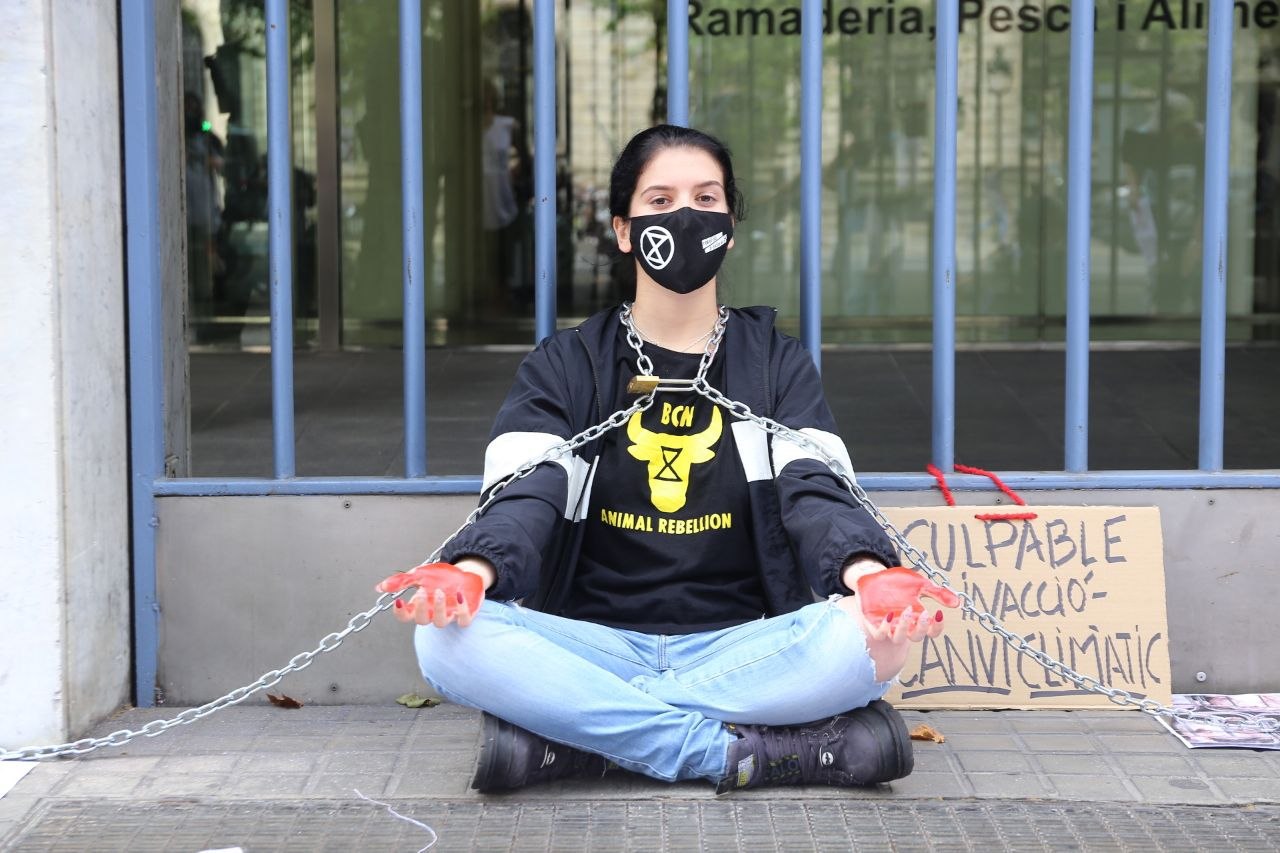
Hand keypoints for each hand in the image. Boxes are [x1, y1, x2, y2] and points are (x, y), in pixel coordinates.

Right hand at [375, 561, 486, 627]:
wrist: (464, 572)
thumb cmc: (440, 577)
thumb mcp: (419, 574)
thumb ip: (401, 581)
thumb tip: (379, 588)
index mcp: (419, 606)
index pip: (405, 617)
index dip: (400, 612)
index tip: (398, 600)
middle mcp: (432, 613)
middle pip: (421, 620)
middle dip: (420, 608)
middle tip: (421, 592)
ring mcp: (449, 615)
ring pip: (440, 622)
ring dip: (439, 609)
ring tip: (439, 592)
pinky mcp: (465, 614)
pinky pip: (463, 620)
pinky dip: (462, 610)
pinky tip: (460, 595)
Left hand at [841, 567, 960, 680]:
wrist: (875, 575)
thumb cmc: (899, 582)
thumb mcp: (921, 584)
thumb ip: (938, 593)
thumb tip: (958, 602)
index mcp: (918, 617)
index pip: (932, 631)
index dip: (937, 627)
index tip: (939, 614)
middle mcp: (905, 625)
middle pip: (916, 637)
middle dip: (921, 627)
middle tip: (924, 613)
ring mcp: (890, 625)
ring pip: (898, 638)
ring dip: (904, 628)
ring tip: (907, 611)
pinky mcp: (874, 623)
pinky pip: (880, 634)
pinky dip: (884, 628)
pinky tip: (889, 615)